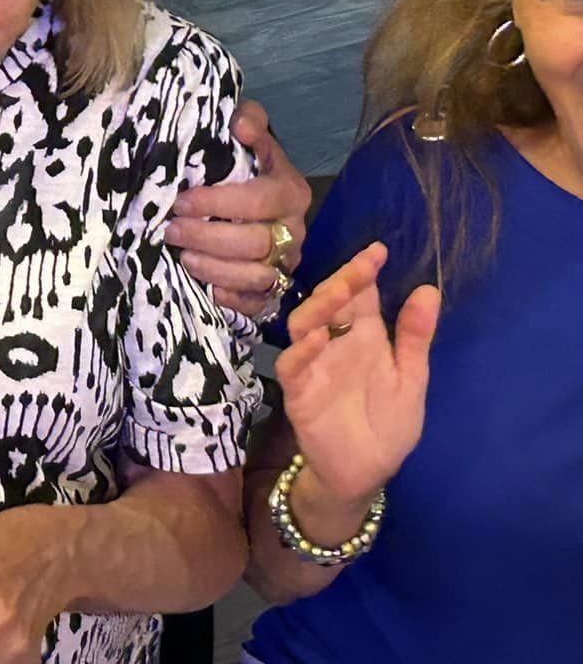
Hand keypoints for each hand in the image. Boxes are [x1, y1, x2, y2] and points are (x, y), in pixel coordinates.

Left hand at [166, 101, 311, 313]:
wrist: (251, 195)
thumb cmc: (244, 165)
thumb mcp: (248, 135)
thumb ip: (248, 121)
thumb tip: (241, 126)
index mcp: (290, 191)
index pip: (260, 200)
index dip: (218, 203)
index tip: (181, 201)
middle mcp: (295, 229)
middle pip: (257, 242)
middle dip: (209, 238)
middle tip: (171, 231)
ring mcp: (286, 262)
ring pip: (259, 275)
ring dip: (217, 269)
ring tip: (184, 258)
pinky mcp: (273, 289)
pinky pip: (259, 303)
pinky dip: (233, 298)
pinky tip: (208, 288)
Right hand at [280, 241, 439, 504]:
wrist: (365, 473)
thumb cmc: (388, 425)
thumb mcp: (411, 380)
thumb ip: (415, 338)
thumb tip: (429, 288)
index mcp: (365, 338)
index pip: (362, 296)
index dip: (365, 271)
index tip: (379, 249)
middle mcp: (336, 344)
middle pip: (330, 303)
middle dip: (343, 282)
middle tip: (362, 267)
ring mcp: (314, 365)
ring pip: (304, 324)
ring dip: (319, 306)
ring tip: (339, 292)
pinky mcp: (298, 391)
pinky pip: (292, 365)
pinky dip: (302, 350)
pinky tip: (317, 338)